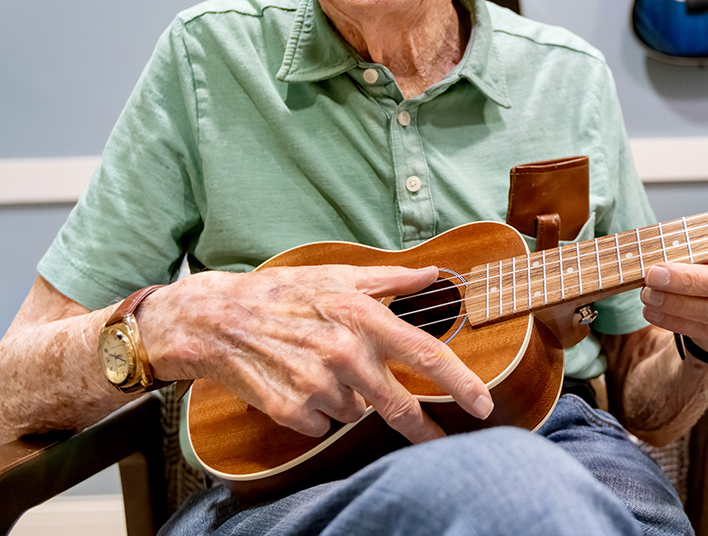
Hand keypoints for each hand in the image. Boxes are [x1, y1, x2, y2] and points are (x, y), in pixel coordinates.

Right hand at [142, 264, 492, 443]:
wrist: (219, 319)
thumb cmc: (285, 292)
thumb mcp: (339, 274)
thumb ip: (392, 279)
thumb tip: (435, 275)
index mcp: (362, 317)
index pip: (426, 356)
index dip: (461, 384)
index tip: (482, 404)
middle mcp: (344, 353)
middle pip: (399, 405)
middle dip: (422, 428)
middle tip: (434, 438)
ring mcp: (317, 385)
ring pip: (358, 413)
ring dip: (351, 399)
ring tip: (323, 368)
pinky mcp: (291, 411)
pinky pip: (324, 425)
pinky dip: (319, 411)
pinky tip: (301, 383)